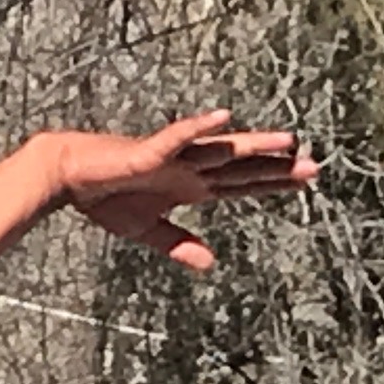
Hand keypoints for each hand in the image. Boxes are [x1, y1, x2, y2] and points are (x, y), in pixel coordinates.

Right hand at [54, 114, 318, 272]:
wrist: (67, 176)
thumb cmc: (103, 197)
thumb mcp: (145, 230)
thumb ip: (179, 243)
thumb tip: (210, 264)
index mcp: (190, 187)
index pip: (240, 185)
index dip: (272, 184)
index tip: (306, 181)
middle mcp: (189, 168)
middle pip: (241, 168)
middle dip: (277, 168)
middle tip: (316, 166)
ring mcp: (172, 158)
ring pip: (220, 150)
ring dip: (253, 145)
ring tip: (288, 140)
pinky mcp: (148, 152)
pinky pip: (177, 137)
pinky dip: (199, 128)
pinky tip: (224, 118)